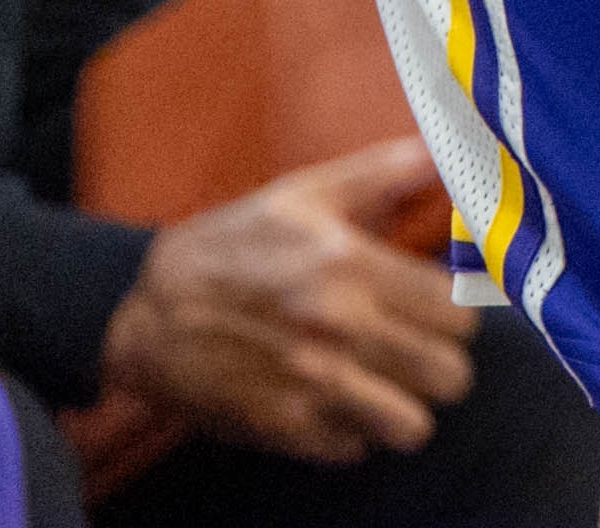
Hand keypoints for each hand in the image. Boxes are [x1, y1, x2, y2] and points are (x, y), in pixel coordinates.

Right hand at [100, 141, 477, 461]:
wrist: (140, 313)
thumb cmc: (230, 245)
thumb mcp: (304, 192)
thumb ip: (385, 171)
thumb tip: (446, 150)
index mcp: (350, 268)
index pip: (459, 313)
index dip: (458, 312)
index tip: (438, 309)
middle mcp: (337, 331)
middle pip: (449, 374)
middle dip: (441, 362)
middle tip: (419, 349)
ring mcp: (309, 387)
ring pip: (412, 425)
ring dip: (406, 406)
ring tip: (388, 383)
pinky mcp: (279, 429)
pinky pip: (353, 449)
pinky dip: (353, 433)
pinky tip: (338, 403)